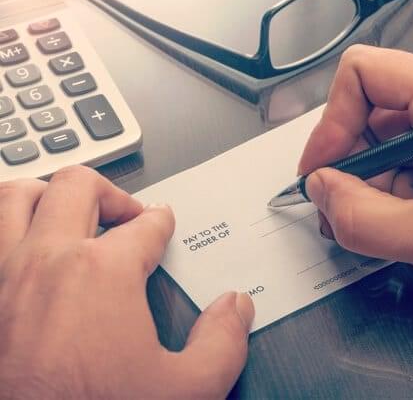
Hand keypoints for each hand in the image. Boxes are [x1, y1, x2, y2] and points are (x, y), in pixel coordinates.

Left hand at [0, 166, 253, 398]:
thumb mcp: (185, 391)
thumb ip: (222, 342)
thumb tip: (235, 308)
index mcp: (104, 273)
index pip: (145, 226)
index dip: (161, 222)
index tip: (162, 224)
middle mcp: (49, 261)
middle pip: (80, 188)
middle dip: (111, 193)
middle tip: (125, 213)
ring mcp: (4, 274)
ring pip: (19, 197)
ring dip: (48, 196)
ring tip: (67, 209)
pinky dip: (7, 226)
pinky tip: (23, 243)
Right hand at [299, 45, 412, 301]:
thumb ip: (363, 219)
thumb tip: (323, 194)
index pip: (361, 75)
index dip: (331, 124)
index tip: (322, 170)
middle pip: (372, 111)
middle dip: (349, 162)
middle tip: (339, 206)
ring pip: (393, 140)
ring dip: (373, 182)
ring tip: (375, 223)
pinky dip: (400, 189)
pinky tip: (405, 221)